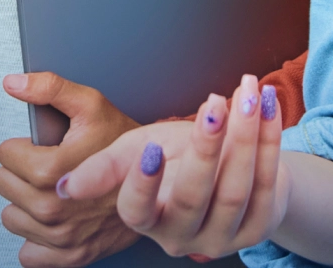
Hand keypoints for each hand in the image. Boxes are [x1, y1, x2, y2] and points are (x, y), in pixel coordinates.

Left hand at [0, 72, 141, 266]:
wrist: (159, 184)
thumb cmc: (126, 145)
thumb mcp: (91, 105)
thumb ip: (49, 88)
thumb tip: (13, 83)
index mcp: (52, 171)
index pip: (4, 155)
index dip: (22, 146)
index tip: (43, 148)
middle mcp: (54, 209)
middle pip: (3, 185)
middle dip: (22, 173)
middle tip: (50, 168)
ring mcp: (61, 237)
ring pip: (11, 217)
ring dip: (26, 205)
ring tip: (54, 192)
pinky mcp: (69, 257)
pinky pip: (29, 254)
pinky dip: (36, 239)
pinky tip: (55, 220)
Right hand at [68, 75, 288, 258]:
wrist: (228, 169)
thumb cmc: (175, 159)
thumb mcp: (134, 154)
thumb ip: (104, 167)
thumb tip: (64, 187)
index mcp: (147, 220)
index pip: (137, 211)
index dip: (143, 183)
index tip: (151, 148)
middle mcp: (183, 236)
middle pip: (192, 198)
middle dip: (205, 149)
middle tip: (212, 107)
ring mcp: (224, 236)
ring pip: (234, 190)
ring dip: (243, 138)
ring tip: (246, 96)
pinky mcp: (259, 227)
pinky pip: (267, 184)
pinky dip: (269, 141)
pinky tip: (267, 107)